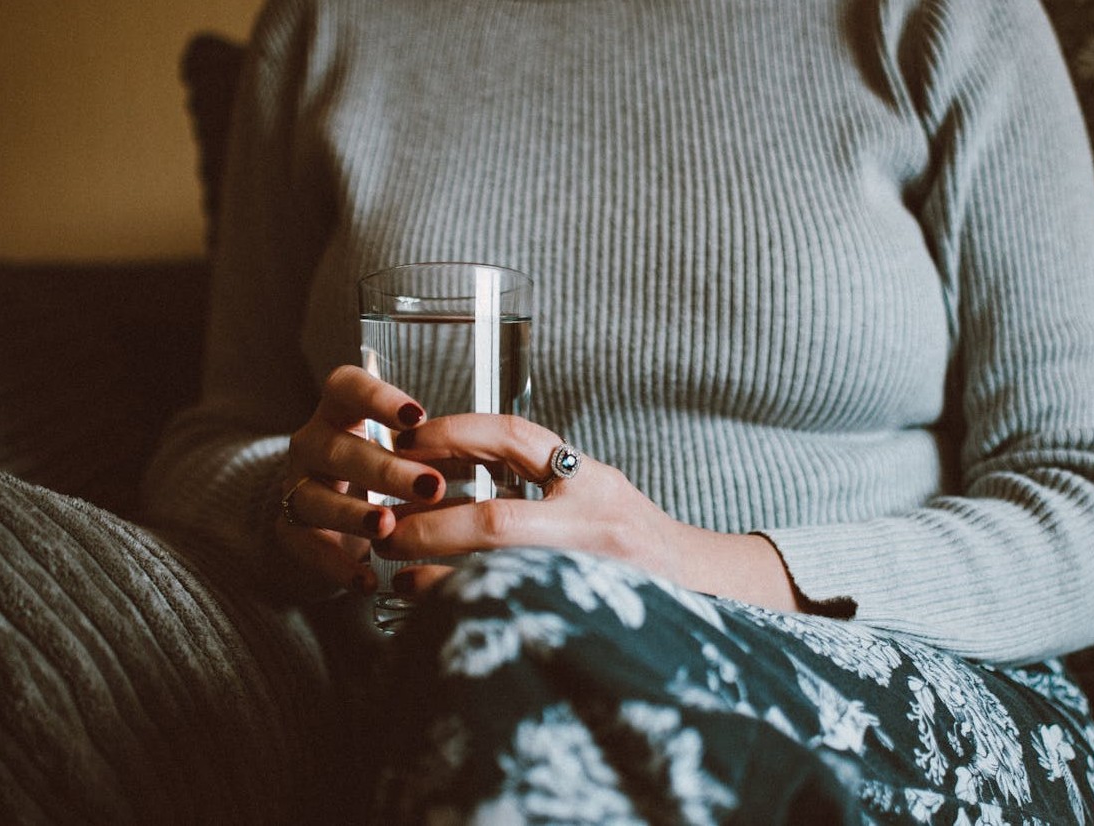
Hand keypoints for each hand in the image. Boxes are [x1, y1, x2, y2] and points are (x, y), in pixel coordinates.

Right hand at [275, 365, 444, 594]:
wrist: (329, 525)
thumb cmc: (378, 477)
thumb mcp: (401, 453)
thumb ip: (432, 449)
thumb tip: (498, 455)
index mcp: (341, 414)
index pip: (346, 388)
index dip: (377, 398)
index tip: (417, 417)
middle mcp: (313, 445)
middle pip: (338, 448)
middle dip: (386, 468)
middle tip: (431, 485)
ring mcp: (297, 487)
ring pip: (314, 497)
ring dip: (354, 513)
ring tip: (388, 527)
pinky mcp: (291, 532)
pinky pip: (307, 547)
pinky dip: (337, 565)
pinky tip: (367, 580)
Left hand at [375, 413, 802, 611]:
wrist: (708, 589)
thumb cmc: (639, 543)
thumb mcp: (595, 493)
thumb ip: (534, 481)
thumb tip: (440, 479)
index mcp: (591, 480)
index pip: (516, 437)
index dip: (454, 433)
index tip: (408, 440)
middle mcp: (596, 521)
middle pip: (497, 519)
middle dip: (430, 525)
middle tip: (385, 529)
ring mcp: (594, 572)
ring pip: (498, 574)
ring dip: (438, 575)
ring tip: (398, 573)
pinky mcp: (589, 615)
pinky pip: (514, 611)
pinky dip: (465, 607)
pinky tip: (433, 609)